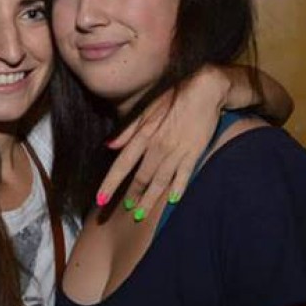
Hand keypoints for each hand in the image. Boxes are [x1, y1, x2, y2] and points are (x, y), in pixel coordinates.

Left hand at [97, 66, 229, 219]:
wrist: (204, 91)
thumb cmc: (174, 98)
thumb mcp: (148, 110)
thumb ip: (129, 130)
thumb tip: (110, 145)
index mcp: (144, 135)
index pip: (122, 164)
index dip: (110, 184)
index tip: (100, 200)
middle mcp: (158, 147)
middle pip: (140, 178)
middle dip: (131, 197)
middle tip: (125, 211)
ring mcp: (176, 152)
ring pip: (159, 182)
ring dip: (148, 200)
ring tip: (140, 215)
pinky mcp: (193, 154)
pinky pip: (183, 177)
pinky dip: (177, 190)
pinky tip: (171, 201)